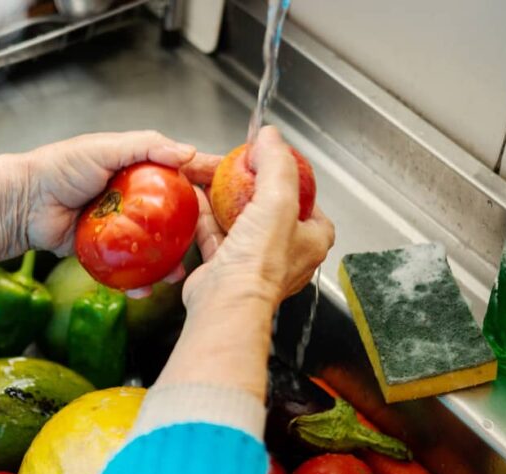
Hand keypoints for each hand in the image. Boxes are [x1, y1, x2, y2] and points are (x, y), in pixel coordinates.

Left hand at [0, 131, 216, 288]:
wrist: (23, 203)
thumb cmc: (59, 168)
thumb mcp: (105, 148)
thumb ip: (146, 146)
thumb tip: (186, 151)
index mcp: (140, 169)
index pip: (183, 171)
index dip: (208, 178)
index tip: (233, 189)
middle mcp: (137, 198)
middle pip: (178, 216)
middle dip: (198, 230)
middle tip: (215, 242)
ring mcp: (124, 227)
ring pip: (158, 246)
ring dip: (172, 260)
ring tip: (182, 272)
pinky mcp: (108, 251)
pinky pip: (131, 267)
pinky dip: (141, 278)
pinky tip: (149, 287)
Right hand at [152, 126, 333, 399]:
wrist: (226, 304)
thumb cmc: (260, 263)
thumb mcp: (278, 200)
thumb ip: (277, 164)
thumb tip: (270, 137)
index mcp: (312, 237)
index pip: (303, 195)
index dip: (283, 173)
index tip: (264, 157)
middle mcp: (287, 250)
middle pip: (265, 202)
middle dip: (242, 181)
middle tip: (226, 162)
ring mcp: (255, 259)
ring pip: (238, 216)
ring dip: (220, 195)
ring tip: (204, 173)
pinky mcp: (226, 266)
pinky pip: (215, 232)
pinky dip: (205, 213)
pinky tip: (193, 195)